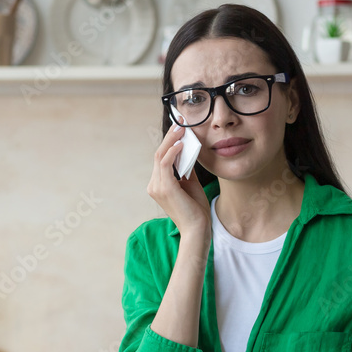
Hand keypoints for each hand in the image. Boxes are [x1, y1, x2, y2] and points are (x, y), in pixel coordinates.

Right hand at [146, 119, 209, 237]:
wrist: (198, 230)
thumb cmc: (195, 210)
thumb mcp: (190, 184)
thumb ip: (186, 169)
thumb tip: (188, 151)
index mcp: (159, 185)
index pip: (161, 158)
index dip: (169, 141)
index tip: (179, 127)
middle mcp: (154, 185)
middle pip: (159, 154)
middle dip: (170, 136)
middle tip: (180, 122)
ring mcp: (157, 187)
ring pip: (161, 156)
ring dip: (172, 140)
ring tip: (182, 128)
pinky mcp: (165, 188)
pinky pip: (166, 163)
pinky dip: (173, 151)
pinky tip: (182, 143)